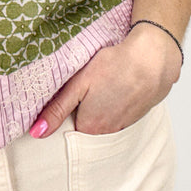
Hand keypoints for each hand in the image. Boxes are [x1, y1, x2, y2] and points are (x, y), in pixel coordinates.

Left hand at [29, 25, 181, 136]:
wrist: (153, 58)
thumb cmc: (115, 66)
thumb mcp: (79, 84)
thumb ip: (57, 109)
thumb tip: (37, 132)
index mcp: (90, 127)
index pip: (67, 131)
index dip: (62, 116)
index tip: (63, 101)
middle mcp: (108, 132)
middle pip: (86, 128)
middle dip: (80, 114)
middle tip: (83, 90)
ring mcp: (125, 125)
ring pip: (104, 122)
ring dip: (99, 109)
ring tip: (100, 87)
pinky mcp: (138, 115)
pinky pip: (119, 116)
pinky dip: (115, 105)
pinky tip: (115, 88)